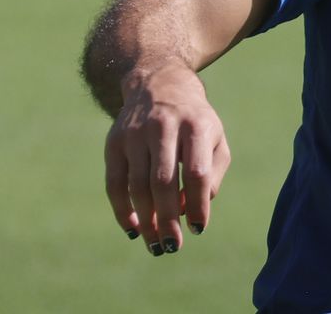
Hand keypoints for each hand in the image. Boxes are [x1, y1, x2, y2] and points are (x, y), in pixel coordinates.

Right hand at [103, 63, 230, 254]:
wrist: (159, 83)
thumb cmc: (195, 122)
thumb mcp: (216, 139)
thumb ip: (211, 175)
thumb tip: (192, 209)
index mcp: (196, 126)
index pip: (196, 173)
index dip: (197, 204)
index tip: (198, 229)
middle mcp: (164, 126)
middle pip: (163, 182)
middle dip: (168, 219)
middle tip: (172, 246)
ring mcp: (135, 133)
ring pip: (137, 185)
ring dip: (146, 220)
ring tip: (155, 244)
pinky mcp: (114, 141)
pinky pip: (114, 183)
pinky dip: (122, 210)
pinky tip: (134, 228)